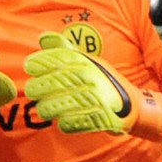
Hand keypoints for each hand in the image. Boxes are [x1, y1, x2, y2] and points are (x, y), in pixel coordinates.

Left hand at [25, 33, 161, 145]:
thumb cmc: (103, 81)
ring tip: (45, 108)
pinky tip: (62, 120)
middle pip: (53, 82)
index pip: (58, 59)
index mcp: (87, 64)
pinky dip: (65, 123)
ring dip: (47, 108)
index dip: (39, 62)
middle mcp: (90, 79)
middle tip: (33, 91)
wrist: (131, 106)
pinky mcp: (98, 119)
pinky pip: (70, 123)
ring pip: (58, 105)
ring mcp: (94, 99)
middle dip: (38, 87)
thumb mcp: (88, 62)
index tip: (30, 66)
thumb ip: (64, 50)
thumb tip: (43, 37)